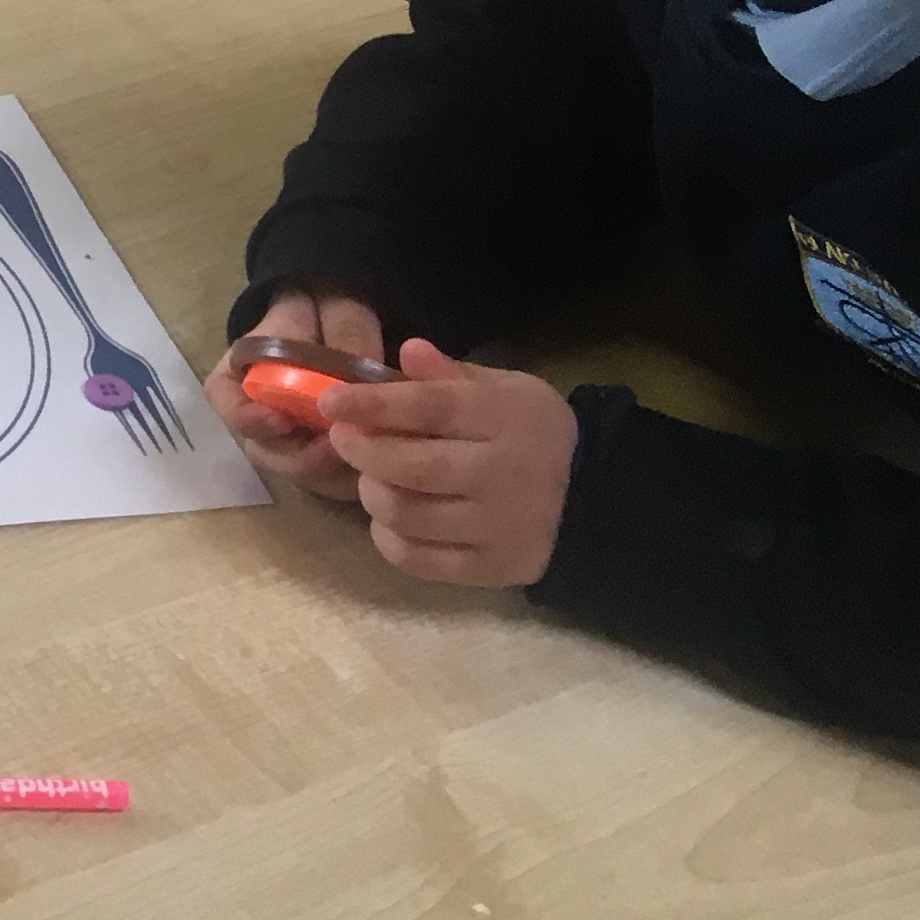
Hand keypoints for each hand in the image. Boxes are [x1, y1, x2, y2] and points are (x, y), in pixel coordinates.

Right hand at [206, 284, 389, 497]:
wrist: (343, 322)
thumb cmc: (326, 312)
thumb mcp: (331, 307)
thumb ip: (344, 331)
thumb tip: (363, 371)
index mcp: (238, 377)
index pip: (225, 404)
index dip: (248, 419)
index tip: (282, 419)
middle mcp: (256, 419)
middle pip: (265, 452)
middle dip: (304, 456)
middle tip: (343, 443)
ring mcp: (288, 445)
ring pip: (303, 474)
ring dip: (336, 468)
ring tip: (374, 448)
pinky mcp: (323, 462)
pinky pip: (335, 481)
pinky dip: (359, 474)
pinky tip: (387, 455)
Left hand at [322, 340, 580, 587]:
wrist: (589, 498)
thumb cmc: (531, 433)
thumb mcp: (504, 390)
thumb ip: (452, 374)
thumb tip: (408, 351)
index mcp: (508, 419)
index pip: (433, 408)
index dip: (374, 404)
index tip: (330, 401)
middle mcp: (506, 476)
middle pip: (413, 466)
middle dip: (363, 450)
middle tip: (343, 437)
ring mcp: (499, 527)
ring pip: (407, 514)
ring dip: (372, 492)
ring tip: (371, 476)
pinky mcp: (491, 568)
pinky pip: (417, 559)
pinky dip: (388, 537)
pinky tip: (389, 517)